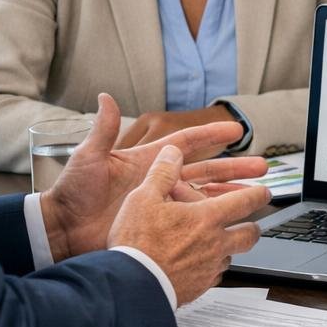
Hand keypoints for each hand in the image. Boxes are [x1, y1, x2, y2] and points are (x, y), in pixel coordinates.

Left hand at [41, 94, 268, 260]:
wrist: (63, 230)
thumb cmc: (73, 193)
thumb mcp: (88, 157)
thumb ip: (103, 129)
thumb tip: (105, 96)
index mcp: (149, 161)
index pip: (187, 143)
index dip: (212, 135)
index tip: (236, 131)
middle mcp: (161, 182)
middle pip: (207, 171)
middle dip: (235, 168)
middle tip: (262, 166)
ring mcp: (162, 205)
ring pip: (207, 197)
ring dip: (232, 194)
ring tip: (259, 194)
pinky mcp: (160, 227)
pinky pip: (194, 222)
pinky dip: (214, 221)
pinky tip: (232, 222)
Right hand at [107, 145, 269, 306]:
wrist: (132, 286)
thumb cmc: (137, 242)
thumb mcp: (143, 198)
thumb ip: (162, 173)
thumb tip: (172, 153)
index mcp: (208, 218)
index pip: (246, 202)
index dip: (259, 194)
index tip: (264, 192)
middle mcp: (216, 243)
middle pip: (250, 235)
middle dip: (253, 226)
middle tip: (250, 223)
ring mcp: (209, 267)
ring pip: (232, 255)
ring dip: (229, 248)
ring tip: (218, 242)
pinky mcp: (200, 287)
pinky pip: (214, 275)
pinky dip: (211, 268)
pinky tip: (198, 264)